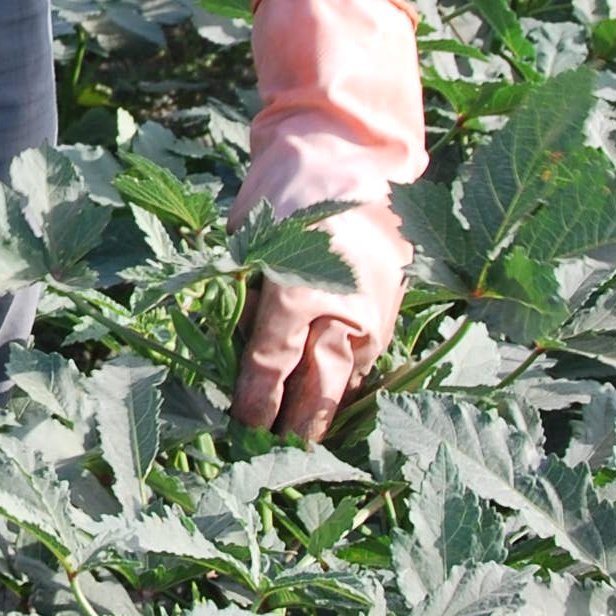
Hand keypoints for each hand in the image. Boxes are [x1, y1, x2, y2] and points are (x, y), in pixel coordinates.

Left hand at [232, 196, 410, 441]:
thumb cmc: (281, 200)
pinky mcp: (390, 314)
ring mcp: (371, 312)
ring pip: (347, 382)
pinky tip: (327, 407)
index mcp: (295, 284)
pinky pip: (366, 366)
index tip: (243, 425)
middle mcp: (340, 305)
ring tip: (300, 449)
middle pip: (318, 386)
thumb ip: (238, 299)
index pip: (272, 361)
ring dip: (323, 416)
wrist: (345, 158)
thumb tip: (225, 355)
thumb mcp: (245, 243)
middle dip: (294, 427)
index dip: (255, 401)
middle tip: (272, 456)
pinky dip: (346, 388)